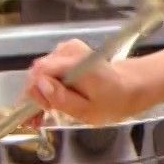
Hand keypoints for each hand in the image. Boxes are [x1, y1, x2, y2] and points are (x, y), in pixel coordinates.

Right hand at [24, 39, 147, 124]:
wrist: (128, 87)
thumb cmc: (111, 102)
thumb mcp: (87, 111)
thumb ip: (62, 98)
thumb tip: (41, 85)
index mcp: (77, 63)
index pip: (41, 71)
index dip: (35, 93)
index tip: (41, 111)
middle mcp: (69, 50)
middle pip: (38, 71)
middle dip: (37, 93)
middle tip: (44, 115)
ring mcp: (67, 48)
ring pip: (41, 71)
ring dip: (42, 90)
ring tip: (50, 110)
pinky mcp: (67, 52)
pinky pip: (48, 69)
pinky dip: (48, 84)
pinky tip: (54, 99)